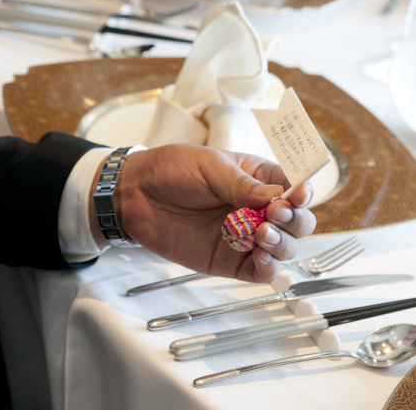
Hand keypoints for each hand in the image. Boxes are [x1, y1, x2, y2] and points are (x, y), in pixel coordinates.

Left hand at [92, 144, 315, 283]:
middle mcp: (257, 208)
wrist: (135, 193)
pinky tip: (260, 254)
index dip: (302, 193)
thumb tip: (278, 197)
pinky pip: (262, 271)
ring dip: (283, 243)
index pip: (293, 187)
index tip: (299, 195)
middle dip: (295, 220)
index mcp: (257, 178)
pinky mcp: (231, 260)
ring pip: (285, 248)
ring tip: (262, 232)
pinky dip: (269, 267)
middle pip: (297, 222)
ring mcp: (246, 236)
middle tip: (275, 214)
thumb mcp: (210, 166)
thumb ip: (243, 185)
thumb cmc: (173, 169)